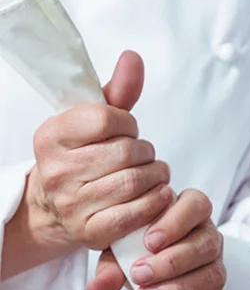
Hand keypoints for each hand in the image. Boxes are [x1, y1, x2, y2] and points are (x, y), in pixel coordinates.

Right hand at [26, 51, 171, 255]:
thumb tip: (133, 58)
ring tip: (154, 174)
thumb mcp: (94, 122)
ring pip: (135, 182)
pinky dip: (156, 202)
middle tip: (145, 157)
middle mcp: (56, 170)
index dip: (127, 123)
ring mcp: (72, 204)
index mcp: (51, 136)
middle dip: (146, 152)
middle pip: (126, 152)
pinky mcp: (91, 231)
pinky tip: (159, 194)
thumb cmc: (85, 158)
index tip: (127, 131)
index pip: (105, 118)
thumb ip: (118, 91)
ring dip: (157, 176)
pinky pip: (135, 213)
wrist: (58, 208)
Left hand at [88, 189, 226, 289]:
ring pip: (212, 276)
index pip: (197, 204)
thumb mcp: (119, 253)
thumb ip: (110, 265)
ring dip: (178, 289)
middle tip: (139, 274)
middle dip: (172, 262)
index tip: (150, 241)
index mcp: (189, 216)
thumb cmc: (137, 255)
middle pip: (207, 244)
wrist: (146, 283)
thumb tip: (98, 286)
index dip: (177, 221)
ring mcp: (215, 269)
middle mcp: (208, 240)